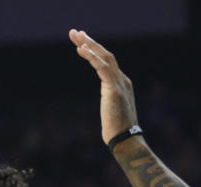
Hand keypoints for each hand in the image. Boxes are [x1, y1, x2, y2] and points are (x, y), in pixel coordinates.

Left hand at [69, 29, 138, 145]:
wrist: (125, 140)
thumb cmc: (116, 130)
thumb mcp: (111, 110)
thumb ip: (108, 100)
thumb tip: (107, 104)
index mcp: (121, 84)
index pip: (106, 62)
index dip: (93, 51)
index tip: (80, 44)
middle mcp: (122, 80)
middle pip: (105, 55)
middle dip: (89, 42)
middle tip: (74, 32)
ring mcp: (120, 83)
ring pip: (104, 57)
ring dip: (89, 45)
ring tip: (76, 35)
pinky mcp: (114, 89)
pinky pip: (103, 68)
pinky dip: (93, 57)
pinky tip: (82, 49)